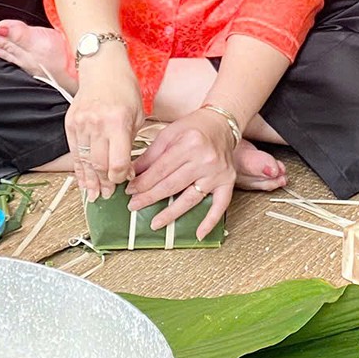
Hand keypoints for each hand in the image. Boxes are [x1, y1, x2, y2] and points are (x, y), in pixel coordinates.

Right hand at [66, 60, 142, 202]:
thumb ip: (131, 142)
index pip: (118, 161)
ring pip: (85, 161)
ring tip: (95, 194)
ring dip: (90, 181)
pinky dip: (79, 169)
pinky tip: (83, 180)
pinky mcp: (70, 124)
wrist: (102, 68)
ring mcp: (81, 124)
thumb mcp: (137, 115)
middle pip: (99, 165)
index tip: (125, 180)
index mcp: (117, 121)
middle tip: (109, 193)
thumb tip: (127, 170)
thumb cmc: (124, 89)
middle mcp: (97, 123)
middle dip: (105, 182)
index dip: (121, 176)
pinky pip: (74, 152)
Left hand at [128, 108, 234, 240]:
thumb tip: (133, 173)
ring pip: (190, 198)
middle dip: (150, 197)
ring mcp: (217, 172)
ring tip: (155, 223)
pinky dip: (210, 221)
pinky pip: (220, 205)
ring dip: (171, 213)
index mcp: (188, 143)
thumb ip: (151, 154)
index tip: (130, 191)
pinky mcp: (228, 181)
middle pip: (172, 185)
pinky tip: (199, 234)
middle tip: (134, 206)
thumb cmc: (194, 127)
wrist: (222, 123)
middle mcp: (205, 159)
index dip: (143, 182)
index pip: (161, 169)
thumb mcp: (169, 133)